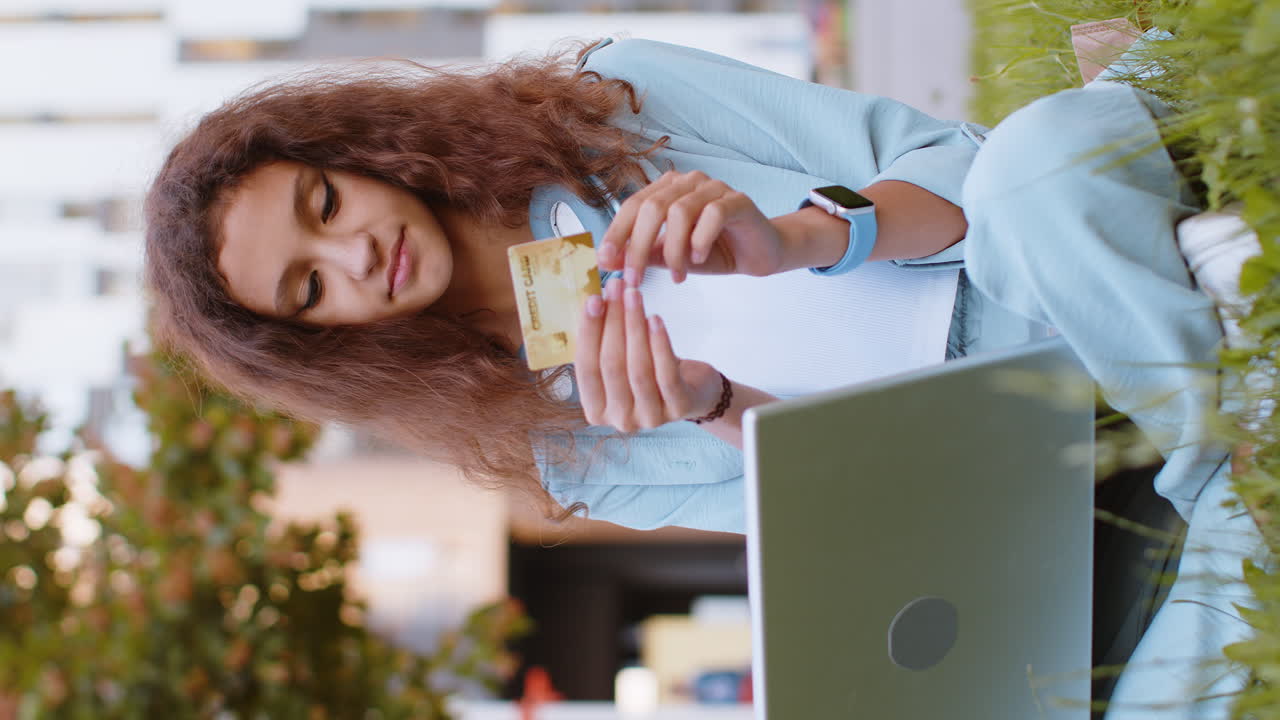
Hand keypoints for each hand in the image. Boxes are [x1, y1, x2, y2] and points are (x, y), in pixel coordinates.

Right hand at [575, 278, 724, 430]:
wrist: (694, 390)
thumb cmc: (650, 370)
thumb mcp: (622, 359)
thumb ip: (605, 339)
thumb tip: (596, 298)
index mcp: (596, 410)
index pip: (586, 368)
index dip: (588, 332)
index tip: (593, 298)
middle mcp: (619, 420)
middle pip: (611, 365)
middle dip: (612, 321)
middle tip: (616, 288)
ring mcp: (649, 418)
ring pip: (637, 368)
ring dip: (634, 326)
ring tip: (635, 295)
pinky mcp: (678, 409)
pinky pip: (666, 374)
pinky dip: (660, 344)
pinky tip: (656, 319)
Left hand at [598, 170, 786, 283]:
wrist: (758, 254)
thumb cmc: (713, 252)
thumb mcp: (672, 257)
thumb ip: (644, 255)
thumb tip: (607, 262)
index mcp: (667, 189)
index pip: (632, 206)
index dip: (616, 233)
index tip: (605, 261)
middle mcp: (688, 182)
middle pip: (652, 207)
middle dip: (639, 246)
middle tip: (636, 278)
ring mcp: (714, 187)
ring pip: (679, 212)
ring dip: (673, 250)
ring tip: (676, 277)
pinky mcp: (738, 200)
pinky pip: (713, 214)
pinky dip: (700, 240)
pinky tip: (698, 259)